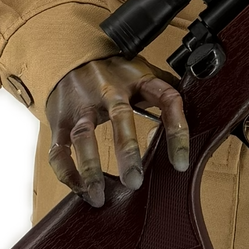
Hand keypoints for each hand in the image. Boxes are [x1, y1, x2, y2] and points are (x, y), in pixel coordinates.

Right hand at [47, 55, 189, 208]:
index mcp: (138, 79)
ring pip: (82, 136)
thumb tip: (189, 124)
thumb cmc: (115, 71)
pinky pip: (59, 148)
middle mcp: (108, 89)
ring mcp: (81, 105)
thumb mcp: (144, 73)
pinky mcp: (59, 119)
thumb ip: (166, 95)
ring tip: (99, 196)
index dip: (176, 131)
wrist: (70, 53)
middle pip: (120, 117)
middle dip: (127, 152)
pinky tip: (80, 189)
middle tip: (135, 182)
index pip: (166, 99)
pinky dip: (67, 171)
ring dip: (90, 167)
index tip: (180, 164)